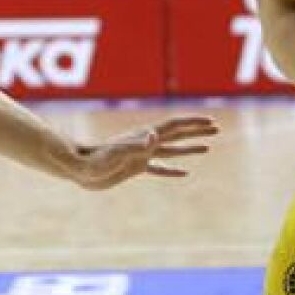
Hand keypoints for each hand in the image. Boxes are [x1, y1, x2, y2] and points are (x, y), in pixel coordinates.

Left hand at [65, 115, 218, 190]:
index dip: (193, 123)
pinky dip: (173, 170)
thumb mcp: (116, 153)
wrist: (77, 169)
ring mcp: (141, 156)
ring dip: (190, 148)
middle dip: (197, 131)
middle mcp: (145, 144)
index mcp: (144, 137)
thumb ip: (136, 145)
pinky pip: (159, 169)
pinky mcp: (135, 168)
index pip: (174, 126)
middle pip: (177, 135)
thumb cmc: (94, 160)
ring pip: (172, 150)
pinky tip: (184, 173)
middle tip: (217, 128)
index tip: (211, 122)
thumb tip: (154, 135)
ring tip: (207, 147)